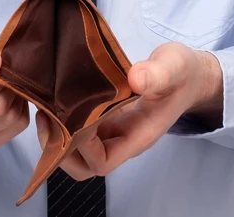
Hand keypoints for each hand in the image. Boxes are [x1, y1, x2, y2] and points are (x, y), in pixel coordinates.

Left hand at [35, 42, 222, 178]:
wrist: (187, 76)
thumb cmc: (182, 74)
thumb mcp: (174, 67)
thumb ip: (157, 73)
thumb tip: (135, 78)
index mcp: (139, 136)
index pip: (104, 161)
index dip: (84, 148)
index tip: (76, 119)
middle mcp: (123, 139)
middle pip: (84, 166)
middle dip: (61, 150)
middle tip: (48, 118)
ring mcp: (113, 131)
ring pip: (78, 152)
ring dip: (57, 137)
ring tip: (47, 109)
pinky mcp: (105, 118)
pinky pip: (80, 131)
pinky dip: (63, 121)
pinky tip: (56, 98)